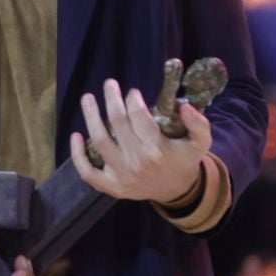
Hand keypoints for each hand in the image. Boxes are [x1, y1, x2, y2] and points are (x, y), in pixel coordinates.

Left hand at [69, 78, 210, 204]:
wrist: (177, 191)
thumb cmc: (185, 160)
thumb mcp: (201, 142)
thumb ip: (199, 124)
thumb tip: (184, 106)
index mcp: (158, 150)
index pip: (139, 116)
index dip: (133, 100)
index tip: (133, 93)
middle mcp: (138, 163)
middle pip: (117, 123)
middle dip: (111, 99)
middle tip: (109, 84)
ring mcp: (122, 176)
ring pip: (99, 141)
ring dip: (90, 116)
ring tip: (88, 98)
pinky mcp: (112, 187)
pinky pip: (88, 172)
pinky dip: (77, 155)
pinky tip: (75, 135)